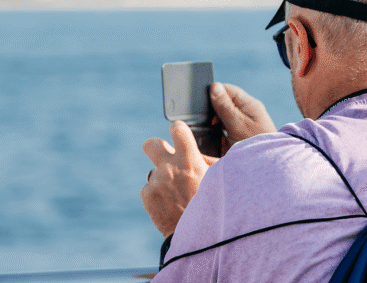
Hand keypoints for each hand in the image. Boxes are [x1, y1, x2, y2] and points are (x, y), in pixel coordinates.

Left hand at [141, 120, 213, 236]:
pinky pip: (149, 189)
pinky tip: (170, 205)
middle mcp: (169, 167)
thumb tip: (199, 154)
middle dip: (156, 148)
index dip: (177, 130)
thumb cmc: (214, 204)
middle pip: (150, 144)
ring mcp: (157, 182)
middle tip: (165, 157)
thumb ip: (207, 162)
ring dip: (162, 180)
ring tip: (177, 195)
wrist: (200, 236)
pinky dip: (157, 196)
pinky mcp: (148, 197)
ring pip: (154, 172)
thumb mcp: (218, 178)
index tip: (179, 135)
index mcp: (189, 158)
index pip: (177, 128)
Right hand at [209, 82, 276, 154]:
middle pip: (225, 103)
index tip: (206, 109)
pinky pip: (228, 130)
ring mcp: (246, 124)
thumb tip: (214, 86)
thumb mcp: (237, 125)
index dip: (214, 96)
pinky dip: (222, 134)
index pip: (227, 89)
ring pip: (225, 117)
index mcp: (249, 104)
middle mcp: (249, 111)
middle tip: (211, 124)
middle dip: (215, 112)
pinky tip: (220, 142)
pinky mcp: (243, 136)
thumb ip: (225, 106)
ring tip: (216, 134)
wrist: (266, 168)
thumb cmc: (255, 145)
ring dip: (218, 124)